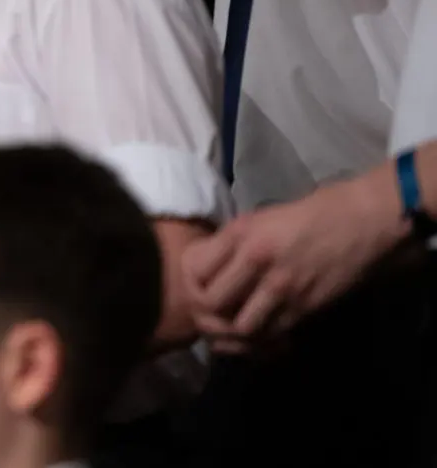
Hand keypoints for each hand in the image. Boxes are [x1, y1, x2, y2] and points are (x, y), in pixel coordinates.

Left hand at [183, 172, 404, 351]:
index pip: (195, 271)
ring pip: (240, 327)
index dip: (191, 284)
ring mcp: (282, 287)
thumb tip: (208, 267)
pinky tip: (261, 338)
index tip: (199, 289)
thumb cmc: (312, 213)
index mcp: (241, 233)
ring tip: (234, 332)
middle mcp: (256, 260)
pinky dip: (262, 342)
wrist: (363, 221)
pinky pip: (273, 335)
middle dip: (207, 314)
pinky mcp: (306, 307)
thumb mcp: (261, 218)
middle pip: (212, 303)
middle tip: (212, 317)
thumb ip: (233, 243)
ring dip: (233, 334)